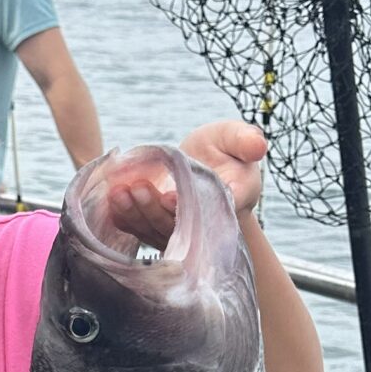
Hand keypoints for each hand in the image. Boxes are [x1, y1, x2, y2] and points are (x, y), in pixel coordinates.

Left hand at [100, 120, 267, 245]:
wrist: (210, 165)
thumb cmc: (227, 151)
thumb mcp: (237, 140)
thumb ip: (245, 140)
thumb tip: (258, 145)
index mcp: (230, 204)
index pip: (211, 214)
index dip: (189, 209)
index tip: (170, 196)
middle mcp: (206, 225)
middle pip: (178, 226)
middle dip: (155, 210)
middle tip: (137, 188)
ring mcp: (182, 231)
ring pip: (157, 232)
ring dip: (137, 215)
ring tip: (120, 193)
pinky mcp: (161, 230)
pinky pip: (142, 231)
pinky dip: (126, 219)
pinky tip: (112, 202)